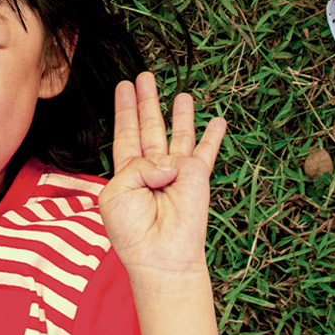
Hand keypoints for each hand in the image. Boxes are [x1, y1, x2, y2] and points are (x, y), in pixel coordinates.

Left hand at [99, 72, 226, 280]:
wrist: (160, 258)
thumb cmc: (133, 232)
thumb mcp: (116, 193)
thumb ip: (135, 166)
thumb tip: (168, 162)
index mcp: (128, 172)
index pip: (126, 133)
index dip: (125, 110)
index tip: (124, 86)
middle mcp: (153, 168)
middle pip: (149, 126)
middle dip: (147, 101)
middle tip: (145, 76)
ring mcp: (176, 171)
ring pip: (178, 133)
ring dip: (180, 113)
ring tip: (182, 93)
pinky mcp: (197, 176)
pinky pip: (207, 151)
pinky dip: (213, 136)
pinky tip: (218, 121)